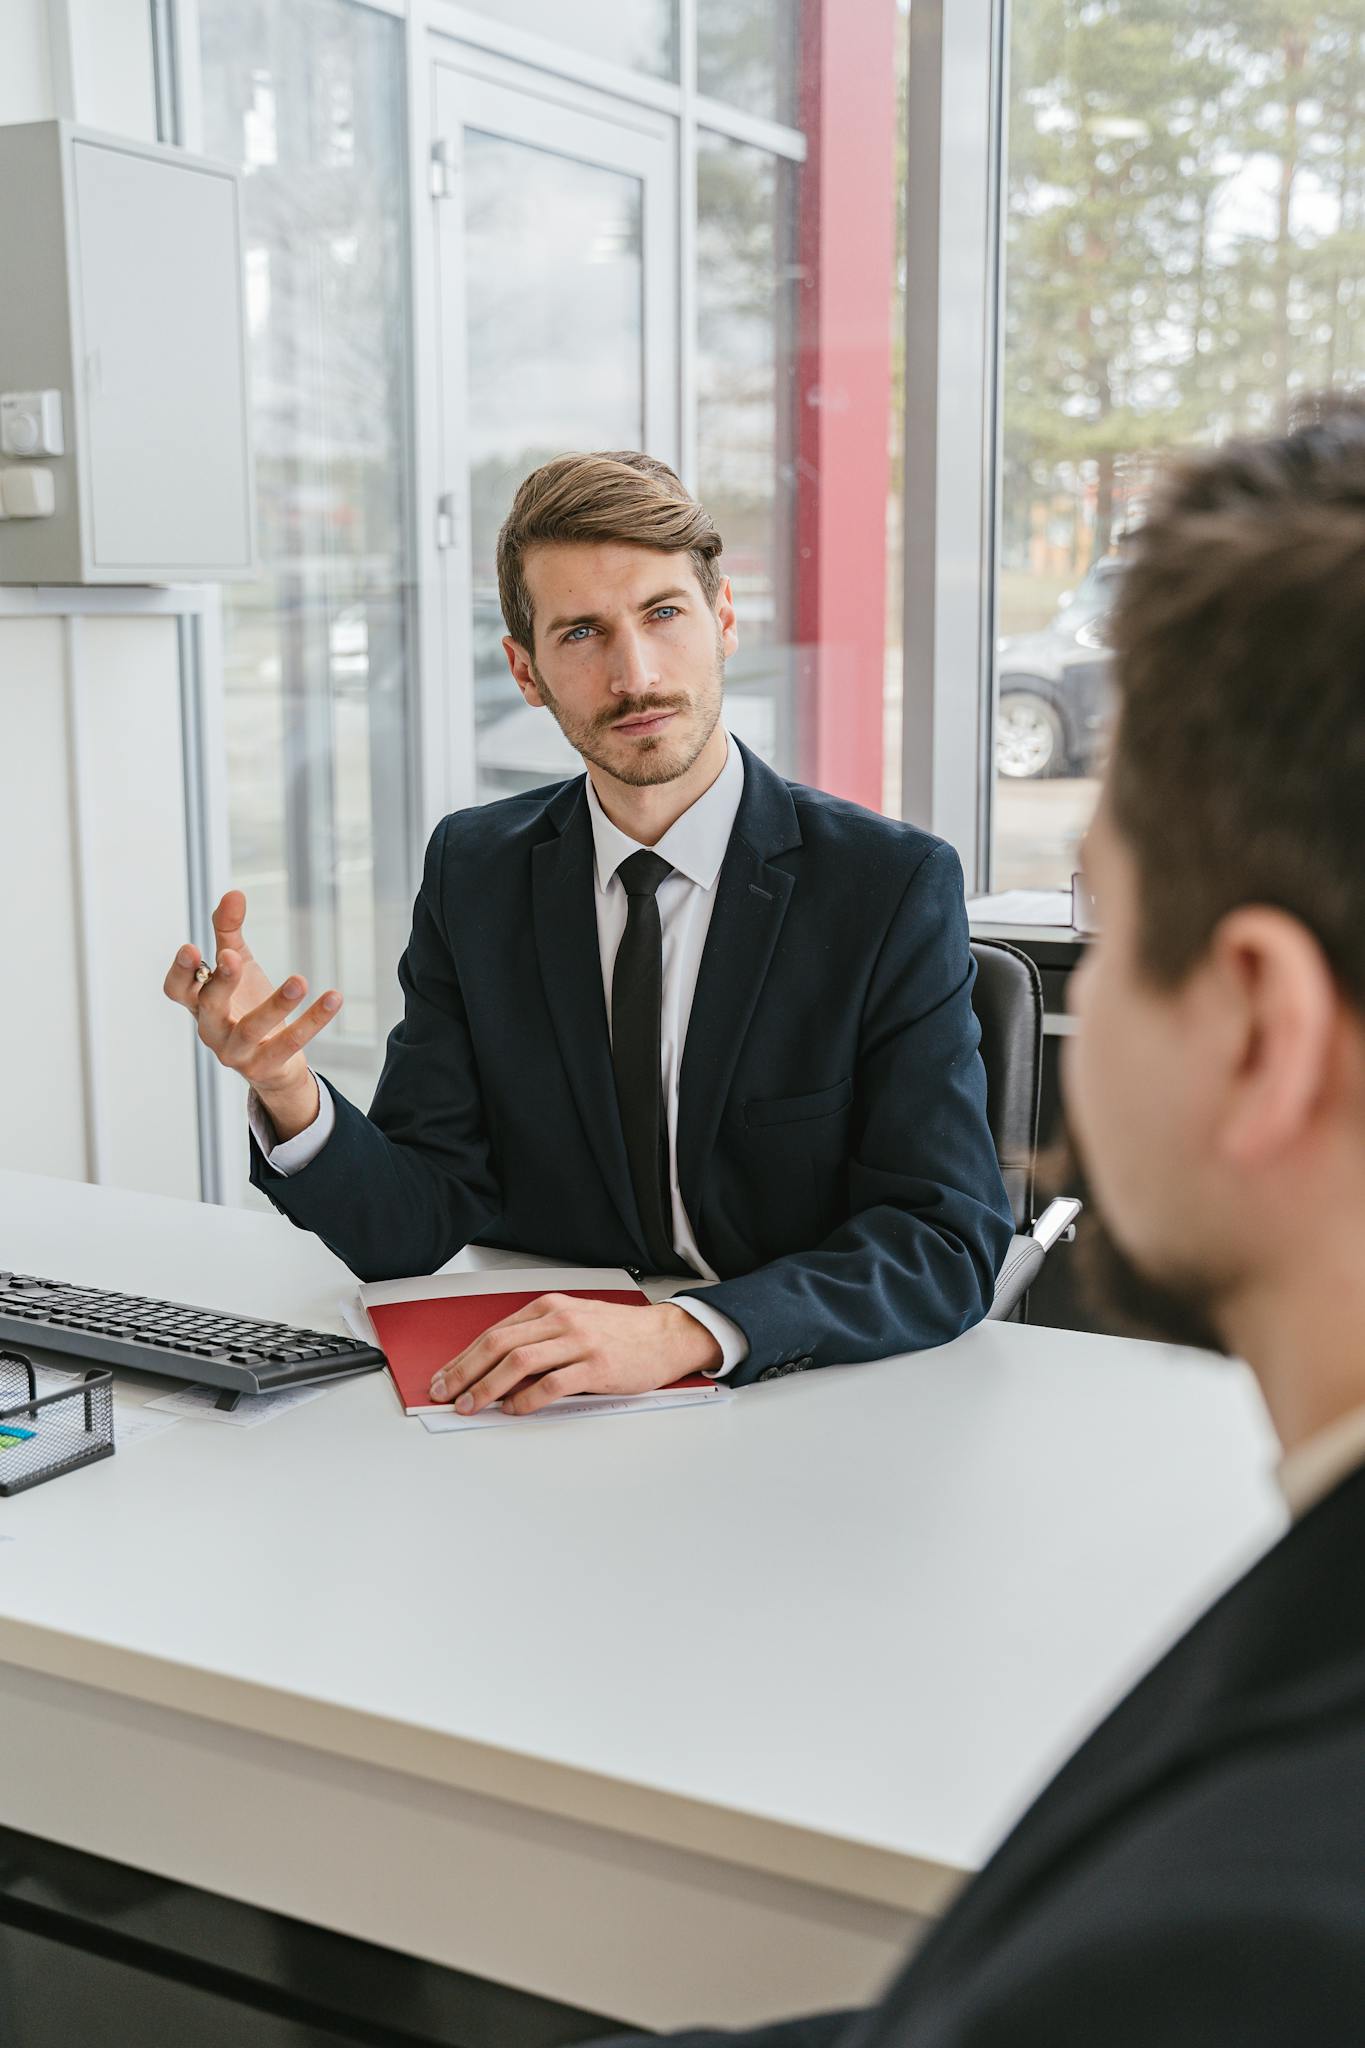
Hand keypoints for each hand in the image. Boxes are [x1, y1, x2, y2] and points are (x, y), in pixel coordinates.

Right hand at [162, 890, 342, 1129]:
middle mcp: (212, 1030)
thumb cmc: (246, 1005)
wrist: (274, 1063)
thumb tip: (233, 894)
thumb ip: (229, 932)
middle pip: (209, 1006)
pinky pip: (290, 1043)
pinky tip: (333, 998)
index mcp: (200, 1004)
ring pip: (251, 1028)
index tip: (191, 948)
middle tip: (233, 958)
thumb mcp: (239, 966)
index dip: (181, 971)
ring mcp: (236, 1053)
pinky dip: (313, 1021)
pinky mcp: (265, 1067)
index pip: (177, 990)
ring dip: (276, 1004)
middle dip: (220, 982)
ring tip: (299, 980)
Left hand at [428, 1296, 722, 1415]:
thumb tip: (494, 1369)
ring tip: (471, 1405)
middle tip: (445, 1394)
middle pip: (498, 1345)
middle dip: (464, 1372)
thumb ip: (538, 1338)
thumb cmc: (618, 1334)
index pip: (493, 1332)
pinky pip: (551, 1384)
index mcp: (549, 1307)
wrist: (665, 1336)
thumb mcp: (573, 1323)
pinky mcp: (596, 1366)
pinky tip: (513, 1409)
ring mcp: (578, 1342)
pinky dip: (526, 1399)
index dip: (463, 1357)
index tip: (445, 1377)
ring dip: (487, 1387)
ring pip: (518, 1362)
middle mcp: (560, 1320)